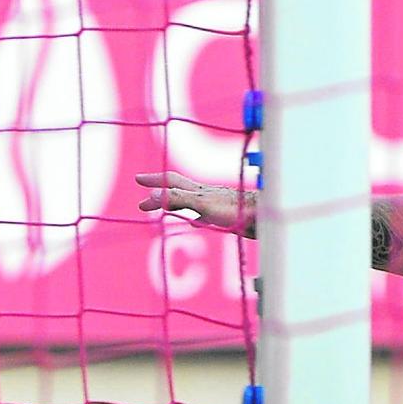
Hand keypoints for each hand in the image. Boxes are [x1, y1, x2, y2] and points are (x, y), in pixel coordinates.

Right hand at [135, 171, 256, 236]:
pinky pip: (205, 216)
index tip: (138, 180)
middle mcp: (206, 194)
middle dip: (161, 192)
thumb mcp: (203, 204)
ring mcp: (216, 204)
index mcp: (198, 189)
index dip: (154, 180)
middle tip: (145, 198)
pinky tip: (197, 223)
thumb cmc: (236, 210)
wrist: (264, 217)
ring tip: (165, 208)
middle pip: (178, 191)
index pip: (171, 181)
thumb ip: (179, 199)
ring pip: (191, 202)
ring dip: (176, 204)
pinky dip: (196, 218)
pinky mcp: (226, 216)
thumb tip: (151, 194)